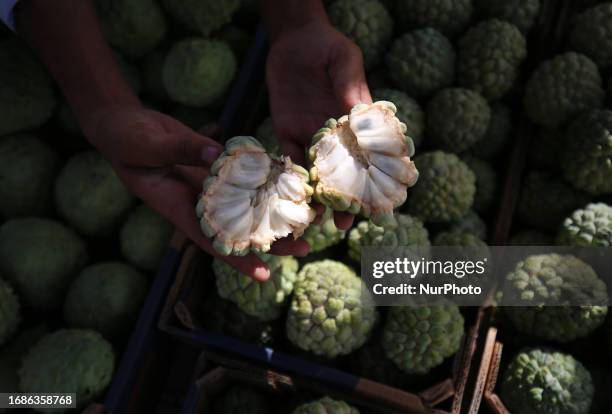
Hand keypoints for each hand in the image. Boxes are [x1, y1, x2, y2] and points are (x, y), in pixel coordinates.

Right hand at [83, 105, 308, 280]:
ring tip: (307, 218)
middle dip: (270, 240)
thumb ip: (184, 149)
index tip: (265, 275)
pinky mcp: (213, 167)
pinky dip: (262, 180)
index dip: (238, 260)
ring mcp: (207, 186)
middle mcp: (197, 202)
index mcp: (177, 207)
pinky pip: (241, 177)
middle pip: (237, 228)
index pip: (212, 241)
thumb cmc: (126, 138)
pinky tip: (288, 180)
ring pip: (244, 205)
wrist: (122, 123)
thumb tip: (218, 155)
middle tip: (305, 247)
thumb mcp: (150, 145)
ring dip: (273, 212)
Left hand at [266, 20, 371, 229]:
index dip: (373, 182)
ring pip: (317, 174)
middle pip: (343, 174)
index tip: (378, 204)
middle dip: (345, 200)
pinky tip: (291, 198)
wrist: (295, 41)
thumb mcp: (345, 60)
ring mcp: (311, 137)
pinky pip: (288, 161)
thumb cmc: (329, 47)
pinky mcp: (287, 134)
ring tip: (317, 222)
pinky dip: (290, 179)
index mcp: (356, 124)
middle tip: (345, 225)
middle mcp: (336, 137)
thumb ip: (350, 83)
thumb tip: (357, 109)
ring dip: (317, 198)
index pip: (369, 158)